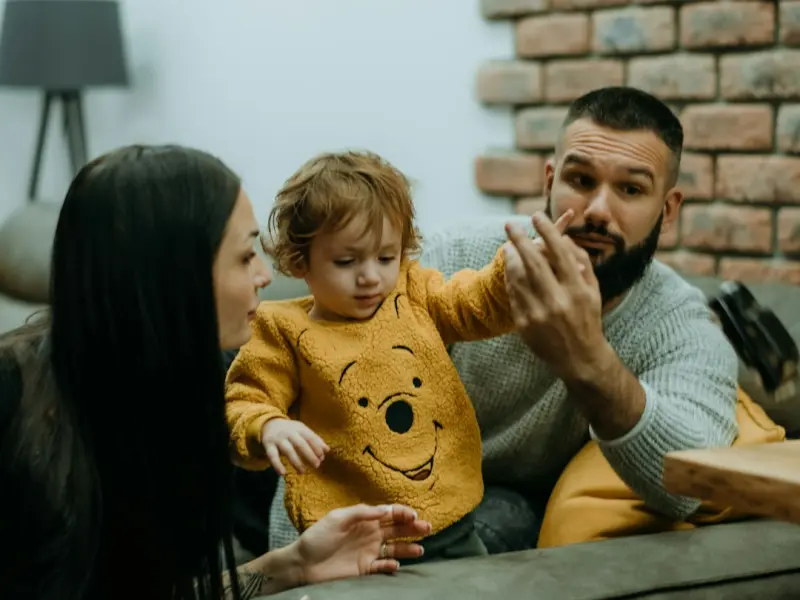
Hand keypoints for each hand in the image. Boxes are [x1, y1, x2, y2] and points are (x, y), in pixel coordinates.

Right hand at [262, 418, 328, 474]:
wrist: (269, 423)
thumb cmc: (290, 430)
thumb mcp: (302, 430)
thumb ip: (315, 439)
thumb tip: (327, 450)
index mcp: (299, 428)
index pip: (310, 437)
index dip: (316, 447)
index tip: (322, 457)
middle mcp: (289, 433)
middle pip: (300, 444)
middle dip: (309, 455)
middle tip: (316, 465)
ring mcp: (278, 439)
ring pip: (288, 451)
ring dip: (296, 462)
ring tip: (302, 472)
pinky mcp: (268, 445)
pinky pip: (272, 456)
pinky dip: (277, 465)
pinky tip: (282, 473)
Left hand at [294, 504, 431, 583]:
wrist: (303, 563)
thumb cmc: (317, 537)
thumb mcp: (337, 518)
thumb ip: (361, 513)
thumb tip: (385, 509)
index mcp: (364, 519)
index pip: (389, 513)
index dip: (402, 513)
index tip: (414, 516)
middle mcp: (369, 534)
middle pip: (396, 530)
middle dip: (413, 528)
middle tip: (427, 528)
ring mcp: (368, 551)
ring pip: (394, 548)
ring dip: (408, 548)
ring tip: (421, 549)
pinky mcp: (364, 568)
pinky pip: (382, 566)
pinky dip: (391, 565)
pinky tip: (396, 564)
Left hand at [503, 211, 604, 382]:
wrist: (579, 358)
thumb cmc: (588, 318)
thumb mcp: (593, 290)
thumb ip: (581, 263)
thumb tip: (563, 238)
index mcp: (577, 290)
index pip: (559, 252)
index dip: (547, 231)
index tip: (536, 216)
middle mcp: (558, 301)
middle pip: (533, 262)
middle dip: (520, 239)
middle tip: (509, 224)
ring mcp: (539, 313)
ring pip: (518, 277)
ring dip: (510, 258)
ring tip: (508, 245)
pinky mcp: (525, 324)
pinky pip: (513, 294)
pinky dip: (510, 278)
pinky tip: (510, 268)